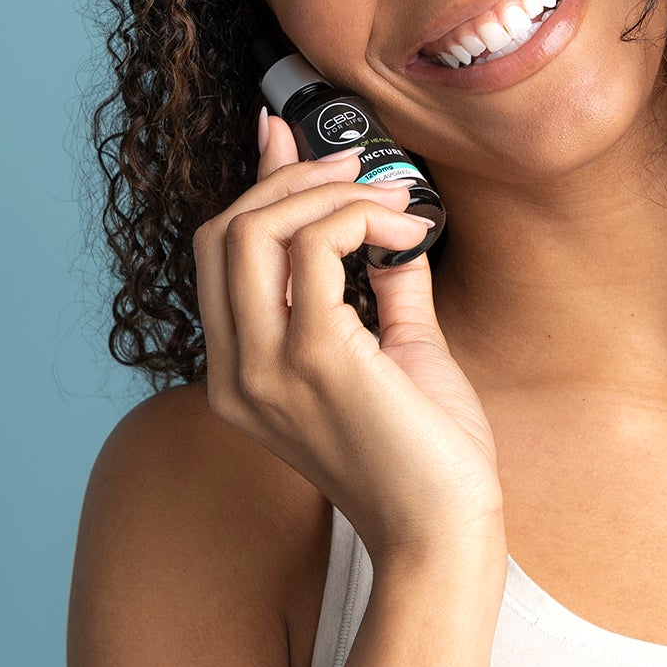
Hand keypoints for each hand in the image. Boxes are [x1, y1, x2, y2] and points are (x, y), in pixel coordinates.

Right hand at [193, 108, 504, 569]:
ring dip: (331, 195)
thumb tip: (381, 217)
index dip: (254, 185)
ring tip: (396, 205)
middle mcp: (236, 373)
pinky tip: (409, 234)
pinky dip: (363, 219)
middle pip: (223, 231)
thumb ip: (380, 282)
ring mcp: (266, 368)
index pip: (219, 256)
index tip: (286, 135)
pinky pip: (315, 247)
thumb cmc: (428, 454)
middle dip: (292, 180)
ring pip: (256, 229)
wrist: (447, 531)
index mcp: (241, 375)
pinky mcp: (315, 358)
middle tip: (362, 170)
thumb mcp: (397, 349)